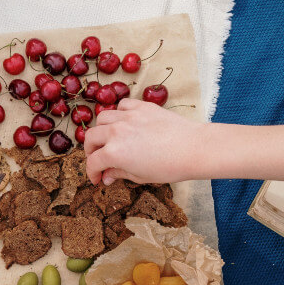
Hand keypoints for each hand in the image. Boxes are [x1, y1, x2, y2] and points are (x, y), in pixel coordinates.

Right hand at [84, 98, 205, 184]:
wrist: (193, 148)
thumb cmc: (169, 167)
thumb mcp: (140, 177)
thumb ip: (119, 174)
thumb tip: (107, 176)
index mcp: (113, 153)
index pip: (93, 162)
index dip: (92, 173)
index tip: (97, 178)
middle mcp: (116, 132)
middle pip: (90, 138)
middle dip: (90, 151)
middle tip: (98, 159)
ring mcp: (128, 116)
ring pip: (102, 118)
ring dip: (101, 130)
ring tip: (109, 138)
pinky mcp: (142, 107)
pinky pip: (122, 105)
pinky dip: (118, 113)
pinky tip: (124, 122)